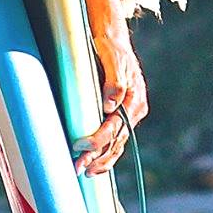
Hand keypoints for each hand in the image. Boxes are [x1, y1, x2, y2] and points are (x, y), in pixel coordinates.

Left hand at [75, 23, 147, 175]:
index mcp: (134, 100)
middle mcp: (134, 110)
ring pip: (118, 144)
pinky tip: (97, 163)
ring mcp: (130, 114)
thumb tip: (110, 105)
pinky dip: (107, 152)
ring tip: (87, 173)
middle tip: (79, 168)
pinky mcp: (123, 114)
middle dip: (97, 157)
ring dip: (102, 160)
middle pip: (116, 140)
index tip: (79, 146)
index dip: (97, 139)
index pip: (114, 127)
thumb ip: (114, 82)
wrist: (114, 39)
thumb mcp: (113, 59)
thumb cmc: (111, 48)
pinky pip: (117, 138)